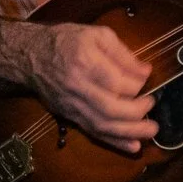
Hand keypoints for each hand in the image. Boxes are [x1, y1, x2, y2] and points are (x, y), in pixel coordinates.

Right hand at [27, 23, 157, 153]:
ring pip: (103, 125)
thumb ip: (122, 52)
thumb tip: (145, 71)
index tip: (148, 78)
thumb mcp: (96, 35)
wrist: (30, 56)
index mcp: (85, 61)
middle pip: (111, 108)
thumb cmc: (66, 41)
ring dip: (130, 132)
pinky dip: (115, 142)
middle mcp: (78, 86)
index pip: (117, 81)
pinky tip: (132, 145)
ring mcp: (73, 104)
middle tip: (152, 105)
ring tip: (151, 132)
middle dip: (137, 112)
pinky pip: (93, 132)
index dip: (138, 83)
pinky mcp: (70, 116)